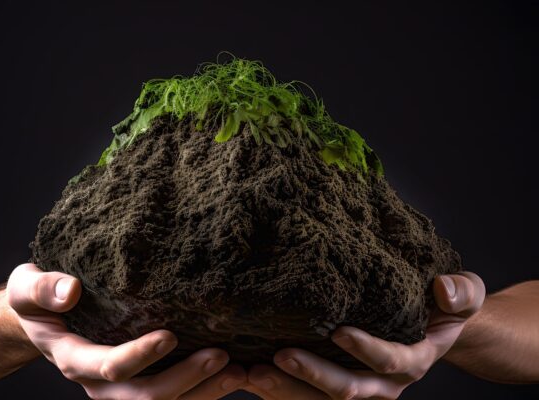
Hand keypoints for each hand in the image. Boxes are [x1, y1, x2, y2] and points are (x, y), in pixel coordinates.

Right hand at [7, 263, 246, 398]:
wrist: (42, 321)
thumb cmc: (37, 300)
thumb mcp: (27, 287)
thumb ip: (43, 288)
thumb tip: (70, 290)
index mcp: (73, 359)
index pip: (109, 366)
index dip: (139, 355)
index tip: (170, 334)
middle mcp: (98, 382)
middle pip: (144, 395)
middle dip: (184, 379)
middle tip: (221, 356)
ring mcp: (119, 388)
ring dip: (202, 392)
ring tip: (239, 372)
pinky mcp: (137, 382)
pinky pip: (171, 397)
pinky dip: (201, 390)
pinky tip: (231, 374)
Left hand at [245, 271, 485, 398]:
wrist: (432, 326)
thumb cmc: (444, 306)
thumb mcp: (465, 294)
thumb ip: (461, 292)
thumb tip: (443, 289)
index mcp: (412, 360)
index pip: (388, 361)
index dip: (366, 349)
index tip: (338, 331)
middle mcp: (384, 384)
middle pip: (346, 389)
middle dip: (311, 375)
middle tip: (278, 357)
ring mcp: (359, 388)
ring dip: (286, 389)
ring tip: (253, 372)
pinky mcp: (336, 386)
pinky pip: (307, 396)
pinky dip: (279, 389)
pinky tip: (248, 374)